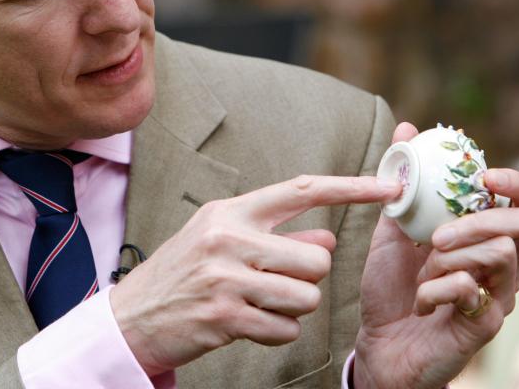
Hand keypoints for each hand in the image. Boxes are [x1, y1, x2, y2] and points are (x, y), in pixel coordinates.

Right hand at [109, 175, 401, 375]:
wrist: (131, 316)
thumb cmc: (183, 274)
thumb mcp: (222, 243)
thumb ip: (275, 237)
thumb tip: (327, 241)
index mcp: (230, 211)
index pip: (301, 190)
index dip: (349, 188)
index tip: (387, 187)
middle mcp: (228, 237)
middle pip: (315, 259)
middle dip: (308, 279)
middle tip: (277, 284)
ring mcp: (225, 277)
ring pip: (306, 297)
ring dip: (294, 309)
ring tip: (260, 304)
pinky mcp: (225, 316)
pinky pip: (285, 329)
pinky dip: (276, 332)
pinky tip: (249, 324)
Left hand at [353, 123, 518, 388]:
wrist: (378, 344)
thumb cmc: (392, 288)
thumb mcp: (392, 230)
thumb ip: (404, 185)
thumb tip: (407, 129)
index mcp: (488, 239)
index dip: (518, 183)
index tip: (485, 175)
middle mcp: (504, 267)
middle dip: (482, 219)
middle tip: (438, 234)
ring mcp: (499, 296)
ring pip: (502, 255)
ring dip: (451, 257)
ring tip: (422, 271)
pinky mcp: (485, 326)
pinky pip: (472, 292)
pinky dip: (435, 290)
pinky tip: (420, 302)